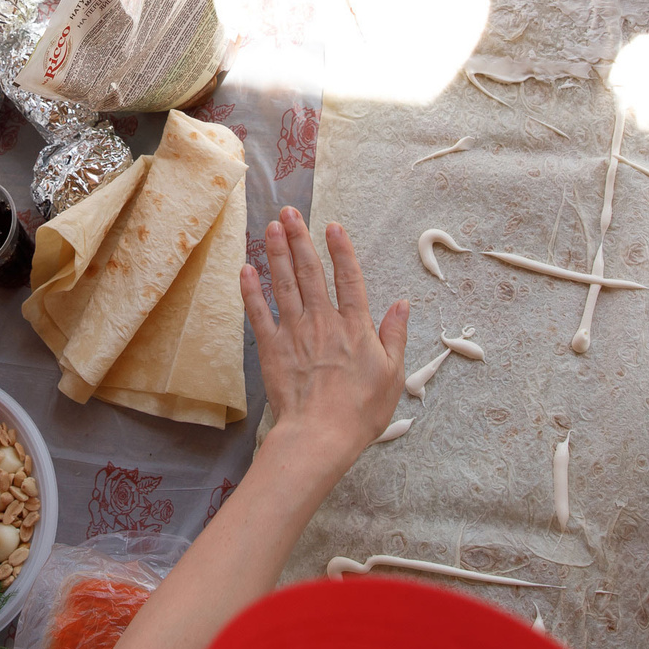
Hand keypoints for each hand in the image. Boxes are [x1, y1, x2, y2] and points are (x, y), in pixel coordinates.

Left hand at [241, 207, 407, 469]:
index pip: (349, 278)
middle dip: (299, 239)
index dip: (341, 250)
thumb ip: (395, 335)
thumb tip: (403, 304)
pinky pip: (259, 314)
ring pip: (284, 284)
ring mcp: (294, 332)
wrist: (320, 435)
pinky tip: (246, 269)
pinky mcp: (271, 349)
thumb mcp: (393, 375)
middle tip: (289, 212)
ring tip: (270, 227)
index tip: (332, 226)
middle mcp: (323, 321)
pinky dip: (251, 291)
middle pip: (310, 271)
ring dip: (276, 253)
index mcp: (355, 326)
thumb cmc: (360, 411)